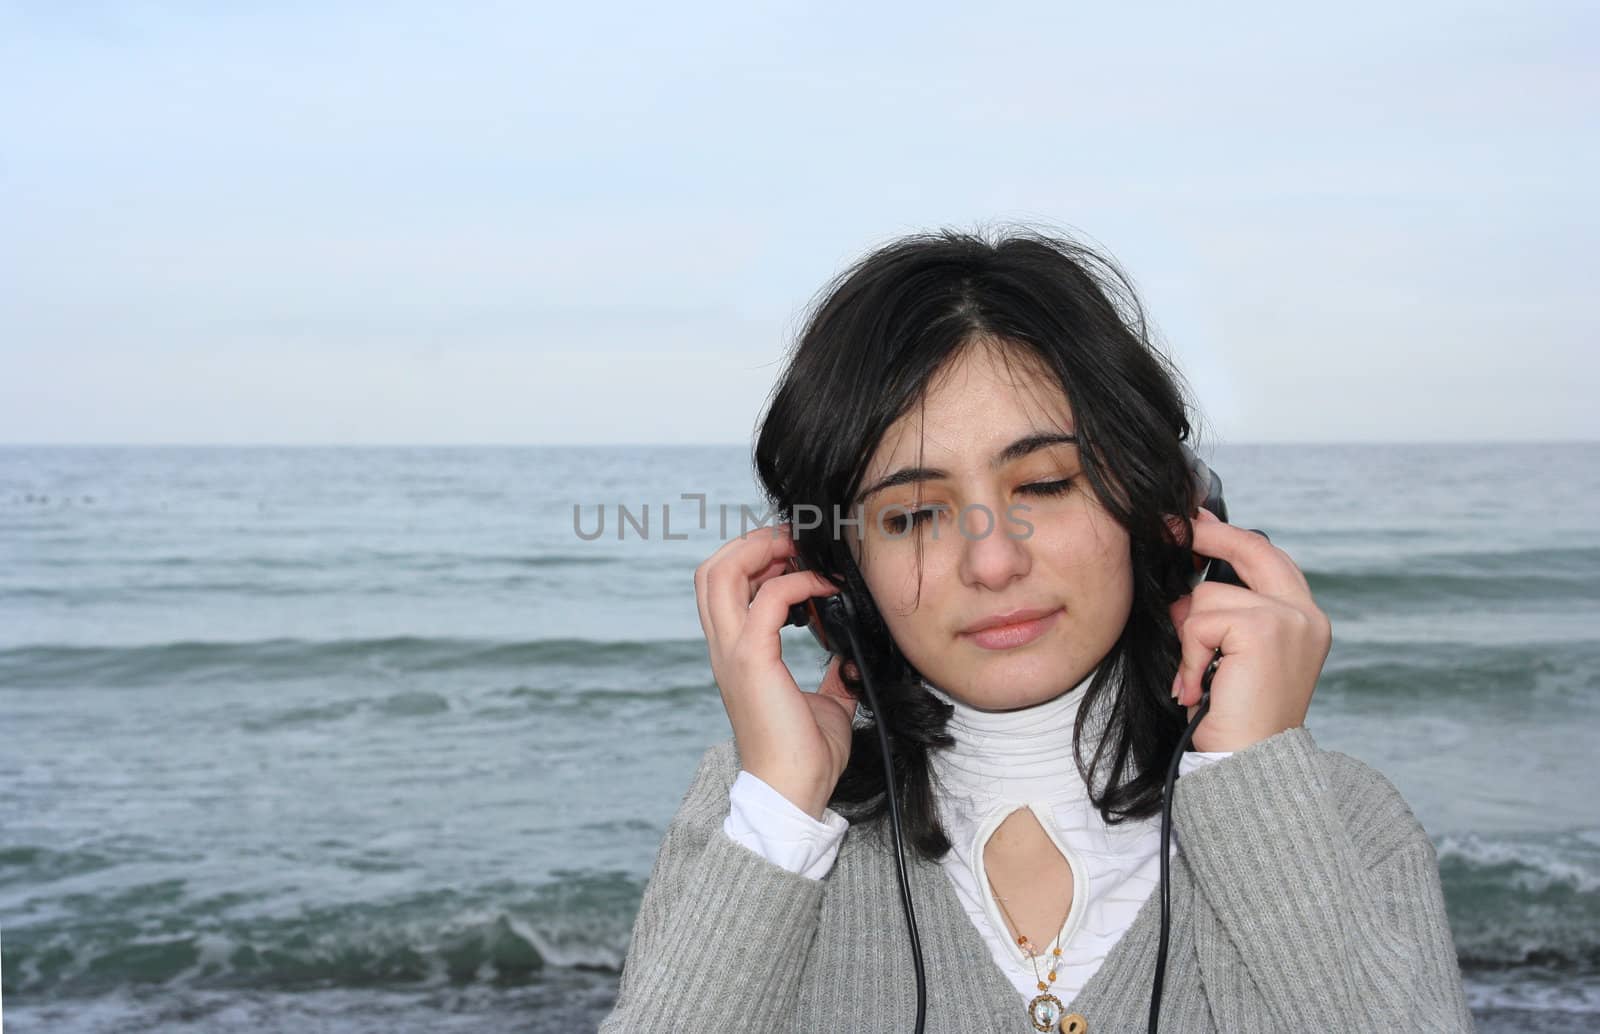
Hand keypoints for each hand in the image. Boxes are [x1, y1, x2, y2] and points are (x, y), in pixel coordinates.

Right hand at [693, 521, 858, 819]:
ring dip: (762, 551)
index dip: (752, 558)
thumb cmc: (807, 754)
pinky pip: (768, 598)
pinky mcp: (752, 660)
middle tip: (794, 545)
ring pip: (721, 573)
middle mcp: (725, 648)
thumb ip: (832, 674)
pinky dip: (798, 582)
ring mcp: (733, 652)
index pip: (721, 586)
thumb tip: (851, 655)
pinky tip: (825, 590)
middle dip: (751, 543)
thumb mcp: (826, 701)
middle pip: (711, 569)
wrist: (795, 791)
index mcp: (735, 653)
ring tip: (800, 555)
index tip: (795, 556)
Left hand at [1166, 507, 1331, 751]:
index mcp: (1305, 619)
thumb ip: (1229, 616)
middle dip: (1208, 535)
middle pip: (1251, 549)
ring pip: (1208, 595)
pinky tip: (1198, 687)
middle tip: (1173, 526)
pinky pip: (1200, 620)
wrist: (1251, 763)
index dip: (1231, 537)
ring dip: (1188, 637)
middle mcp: (1306, 614)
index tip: (1197, 521)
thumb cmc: (1235, 718)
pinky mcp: (1264, 628)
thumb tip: (1190, 584)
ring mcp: (1289, 618)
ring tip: (1198, 676)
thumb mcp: (1236, 657)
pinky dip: (1188, 654)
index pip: (1268, 560)